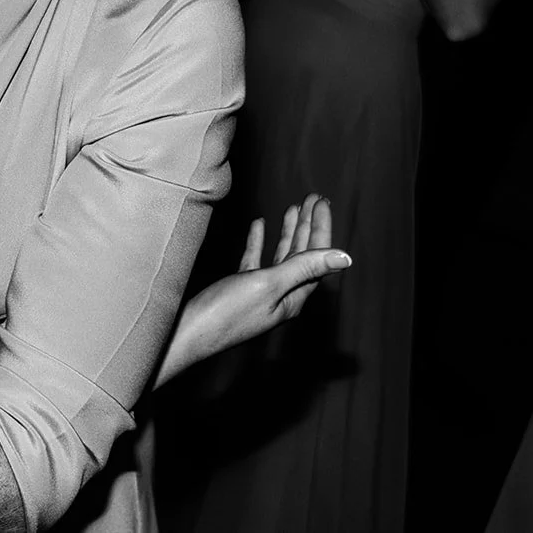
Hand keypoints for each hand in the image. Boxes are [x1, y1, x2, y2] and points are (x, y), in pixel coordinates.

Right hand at [164, 193, 350, 381]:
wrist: (186, 334)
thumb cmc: (226, 314)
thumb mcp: (268, 285)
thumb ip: (304, 268)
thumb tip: (345, 258)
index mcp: (294, 297)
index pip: (316, 257)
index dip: (320, 227)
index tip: (321, 202)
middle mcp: (282, 295)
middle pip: (303, 255)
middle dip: (309, 225)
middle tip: (314, 198)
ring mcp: (260, 293)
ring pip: (281, 256)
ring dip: (289, 231)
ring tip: (294, 208)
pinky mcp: (239, 290)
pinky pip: (256, 260)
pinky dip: (259, 241)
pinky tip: (259, 225)